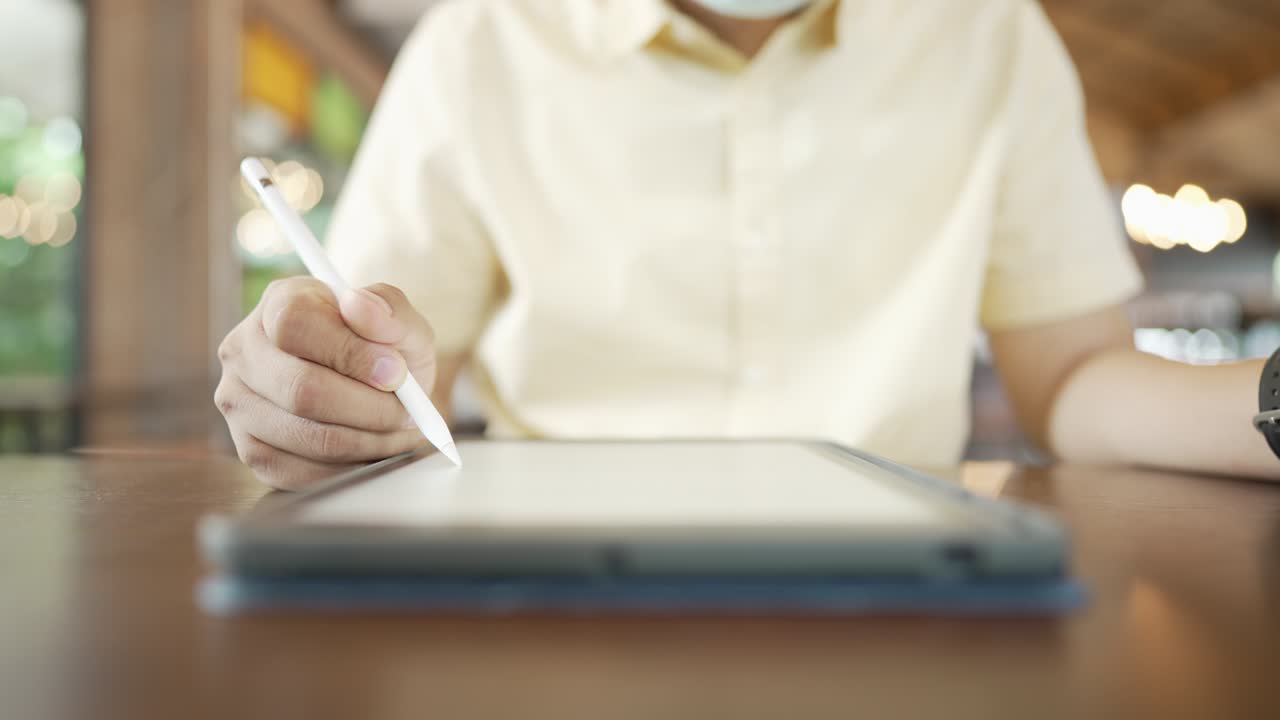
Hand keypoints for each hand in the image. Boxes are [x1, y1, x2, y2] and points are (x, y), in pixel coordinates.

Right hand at [215, 278, 436, 489]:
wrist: (379, 392)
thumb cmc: (385, 352)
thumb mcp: (401, 323)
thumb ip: (388, 308)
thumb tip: (359, 306)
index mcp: (279, 304)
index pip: (295, 324)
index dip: (350, 352)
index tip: (396, 373)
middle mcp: (245, 351)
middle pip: (300, 389)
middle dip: (368, 408)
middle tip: (406, 412)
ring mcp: (240, 403)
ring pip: (307, 435)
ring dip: (367, 440)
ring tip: (395, 431)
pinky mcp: (251, 451)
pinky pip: (302, 472)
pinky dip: (350, 466)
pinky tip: (371, 449)